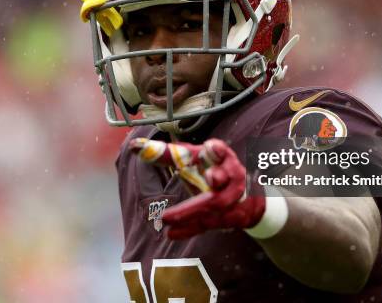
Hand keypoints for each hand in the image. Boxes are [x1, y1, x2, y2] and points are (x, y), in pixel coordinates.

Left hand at [130, 138, 265, 238]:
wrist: (246, 198)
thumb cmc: (211, 171)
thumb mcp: (193, 160)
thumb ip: (167, 154)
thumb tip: (135, 147)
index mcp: (222, 158)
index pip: (222, 152)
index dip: (218, 150)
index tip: (211, 147)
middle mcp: (232, 177)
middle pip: (225, 179)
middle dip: (217, 178)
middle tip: (208, 178)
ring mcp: (233, 200)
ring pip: (214, 205)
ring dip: (191, 212)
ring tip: (166, 218)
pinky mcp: (229, 219)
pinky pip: (208, 224)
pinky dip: (189, 229)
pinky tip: (171, 233)